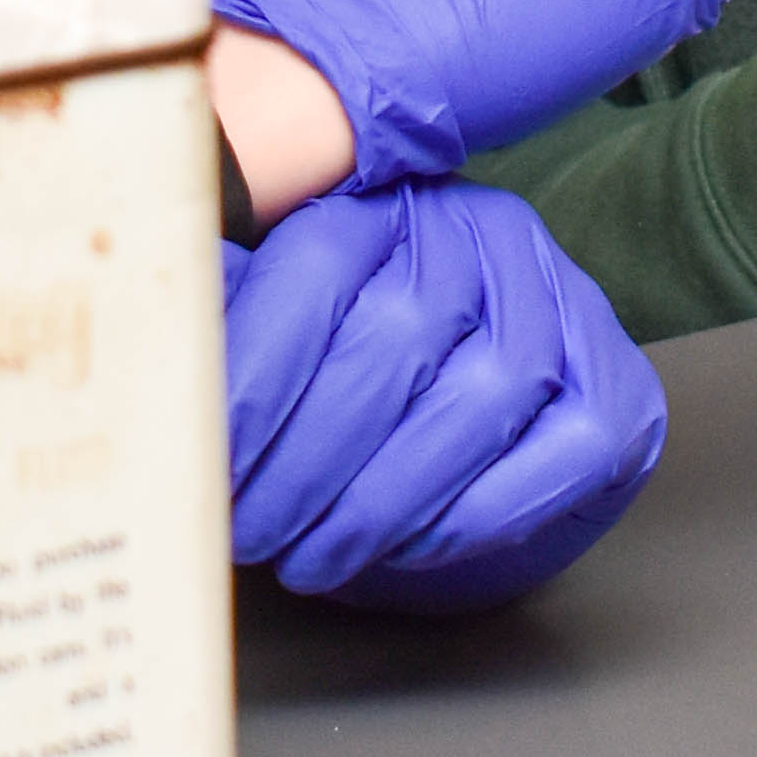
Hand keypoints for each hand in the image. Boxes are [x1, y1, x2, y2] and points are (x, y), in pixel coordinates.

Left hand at [225, 178, 665, 612]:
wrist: (485, 415)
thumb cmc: (352, 373)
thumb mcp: (271, 324)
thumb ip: (214, 316)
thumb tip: (137, 349)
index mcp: (387, 200)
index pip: (318, 262)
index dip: (253, 373)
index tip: (201, 461)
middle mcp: (483, 234)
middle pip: (396, 337)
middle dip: (306, 459)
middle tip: (248, 532)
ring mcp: (562, 308)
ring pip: (480, 396)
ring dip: (380, 500)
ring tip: (308, 556)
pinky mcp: (618, 394)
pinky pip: (560, 451)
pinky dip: (476, 511)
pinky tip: (407, 545)